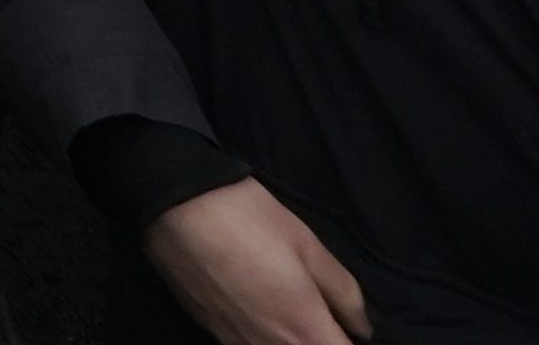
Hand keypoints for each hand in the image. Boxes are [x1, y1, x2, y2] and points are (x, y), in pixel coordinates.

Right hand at [142, 177, 370, 344]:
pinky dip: (268, 340)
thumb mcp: (309, 245)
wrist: (176, 207)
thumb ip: (345, 294)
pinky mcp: (215, 337)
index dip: (351, 342)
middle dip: (323, 340)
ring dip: (295, 340)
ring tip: (290, 311)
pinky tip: (265, 312)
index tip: (350, 327)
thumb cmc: (250, 219)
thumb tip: (362, 327)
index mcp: (306, 331)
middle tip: (328, 319)